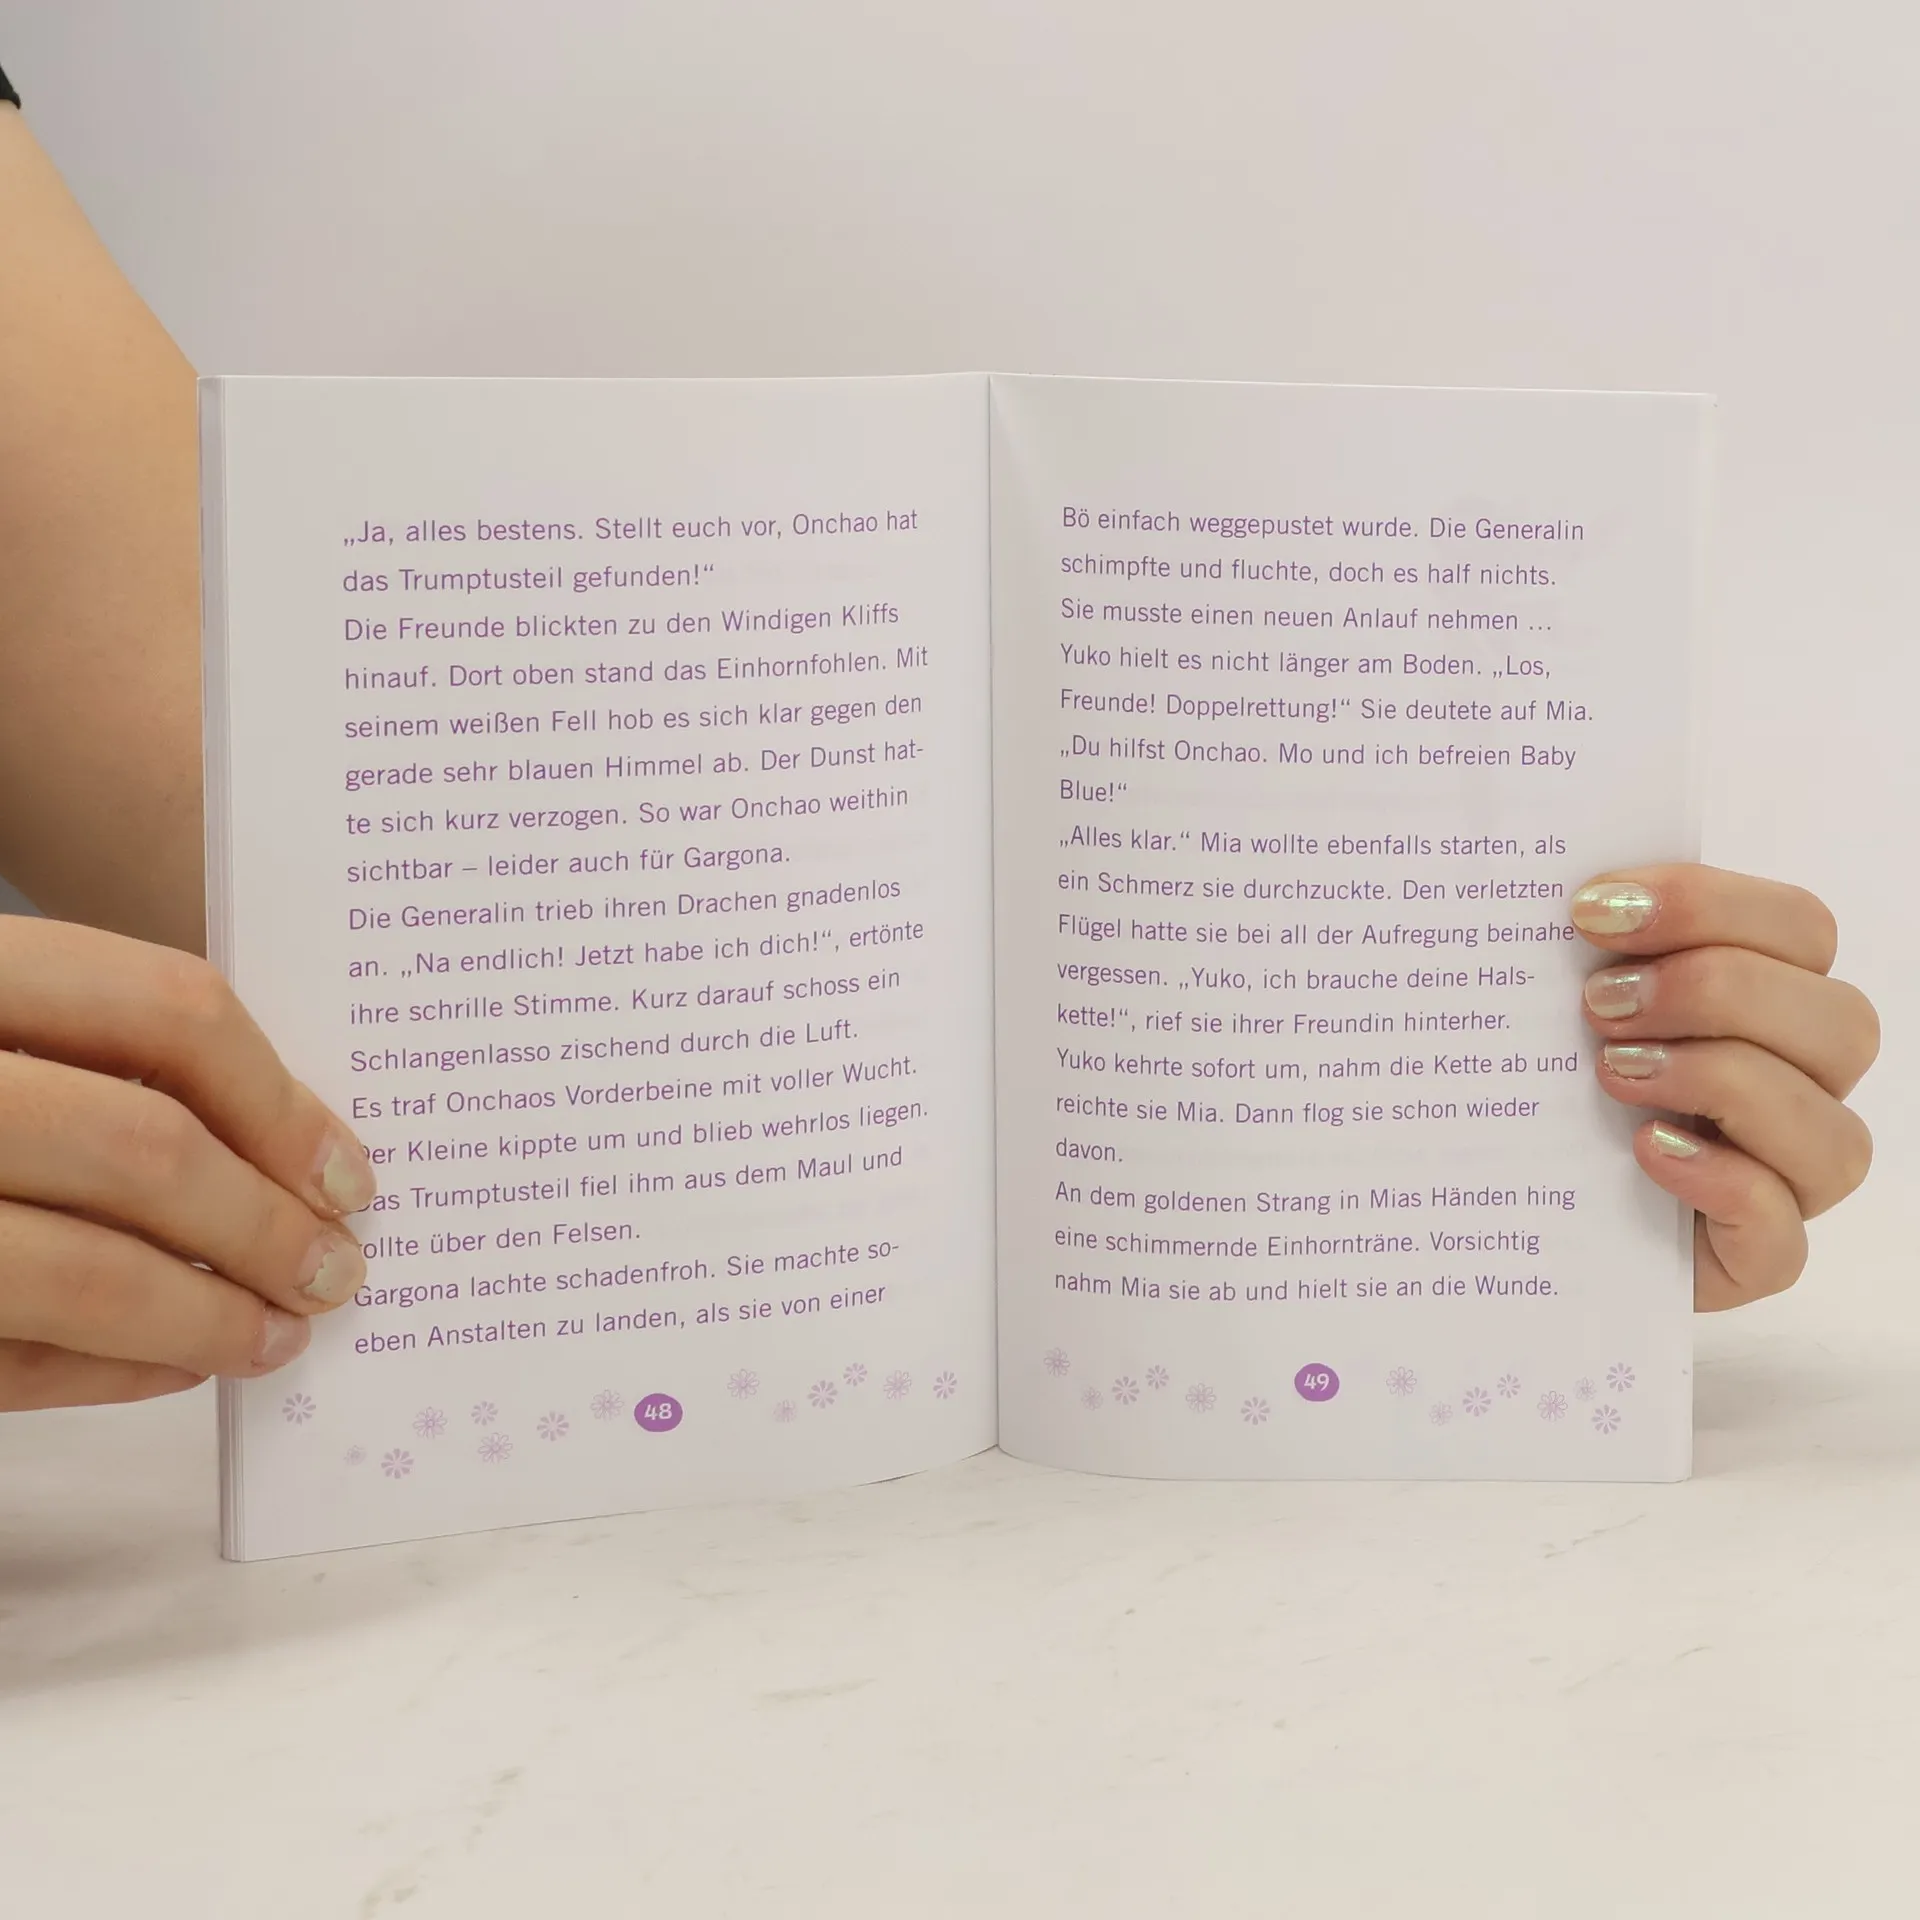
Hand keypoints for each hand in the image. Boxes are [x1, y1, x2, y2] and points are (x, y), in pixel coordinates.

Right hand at [0, 918, 374, 1407]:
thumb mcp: (7, 1026)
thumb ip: (99, 1062)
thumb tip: (290, 1156)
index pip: (165, 1009)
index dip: (281, 1099)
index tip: (351, 1171)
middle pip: (141, 1145)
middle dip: (265, 1223)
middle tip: (338, 1270)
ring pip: (76, 1270)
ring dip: (205, 1317)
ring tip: (279, 1335)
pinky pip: (2, 1359)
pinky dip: (108, 1371)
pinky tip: (175, 1366)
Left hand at [1572, 864, 1877, 1309]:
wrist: (1508, 1208)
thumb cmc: (1546, 1086)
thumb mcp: (1555, 1004)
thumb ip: (1578, 945)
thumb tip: (1562, 890)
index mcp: (1771, 1000)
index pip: (1798, 928)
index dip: (1705, 904)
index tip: (1590, 910)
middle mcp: (1802, 1087)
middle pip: (1839, 1021)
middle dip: (1715, 991)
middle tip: (1597, 1002)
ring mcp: (1788, 1180)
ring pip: (1832, 1131)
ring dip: (1721, 1081)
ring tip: (1612, 1071)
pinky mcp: (1753, 1261)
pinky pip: (1781, 1231)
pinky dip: (1722, 1181)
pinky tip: (1647, 1149)